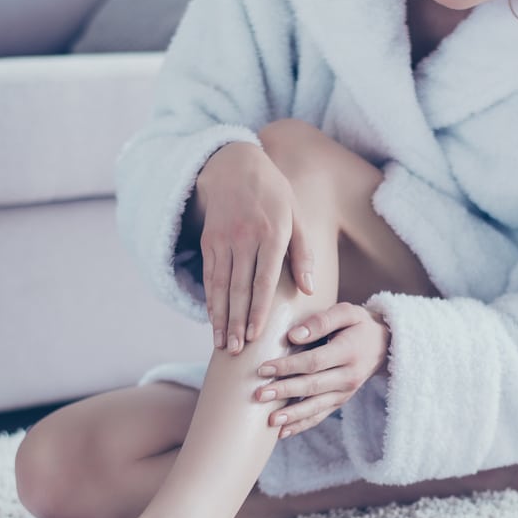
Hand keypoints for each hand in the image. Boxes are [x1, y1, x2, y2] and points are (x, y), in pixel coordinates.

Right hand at [194, 142, 316, 353]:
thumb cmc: (274, 194)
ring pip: (220, 286)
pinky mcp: (208, 241)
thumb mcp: (296, 216)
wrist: (234, 166)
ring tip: (222, 345)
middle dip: (236, 322)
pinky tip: (213, 320)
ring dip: (220, 317)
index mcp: (271, 234)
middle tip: (236, 351)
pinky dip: (210, 300)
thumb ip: (304, 253)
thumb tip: (309, 288)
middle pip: (238, 288)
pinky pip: (208, 276)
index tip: (256, 335)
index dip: (258, 310)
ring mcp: (223, 240)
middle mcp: (244, 239)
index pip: (263, 280)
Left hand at [252, 302, 389, 438]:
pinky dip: (301, 425)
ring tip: (270, 420)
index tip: (263, 367)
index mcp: (349, 352)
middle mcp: (349, 376)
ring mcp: (346, 392)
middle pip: (312, 386)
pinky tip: (282, 432)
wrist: (383, 344)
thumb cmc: (358, 324)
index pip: (314, 361)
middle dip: (284, 392)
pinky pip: (320, 416)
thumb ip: (321, 321)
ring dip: (292, 415)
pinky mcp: (340, 402)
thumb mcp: (346, 312)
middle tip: (259, 395)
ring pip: (316, 407)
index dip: (288, 366)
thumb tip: (292, 335)